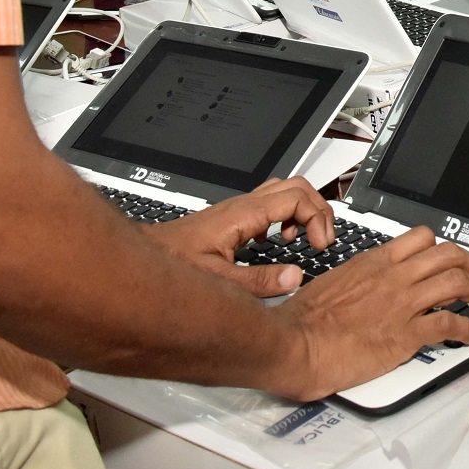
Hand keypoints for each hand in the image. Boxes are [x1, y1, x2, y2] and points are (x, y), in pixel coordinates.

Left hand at [150, 177, 334, 297]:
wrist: (147, 254)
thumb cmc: (173, 261)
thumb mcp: (218, 279)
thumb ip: (258, 282)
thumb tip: (295, 278)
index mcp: (245, 214)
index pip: (297, 198)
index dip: (317, 219)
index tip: (318, 246)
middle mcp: (245, 206)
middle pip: (297, 186)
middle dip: (318, 210)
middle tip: (321, 240)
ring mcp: (240, 209)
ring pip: (285, 192)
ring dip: (304, 212)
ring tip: (305, 240)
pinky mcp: (235, 218)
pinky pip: (271, 205)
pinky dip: (287, 218)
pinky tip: (279, 242)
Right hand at [265, 227, 468, 399]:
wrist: (296, 343)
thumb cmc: (305, 318)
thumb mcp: (336, 281)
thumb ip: (363, 277)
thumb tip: (374, 283)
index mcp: (377, 262)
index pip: (424, 239)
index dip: (447, 248)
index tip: (457, 259)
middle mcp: (395, 277)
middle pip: (451, 256)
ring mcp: (403, 304)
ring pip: (458, 284)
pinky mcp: (405, 334)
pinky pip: (448, 324)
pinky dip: (467, 328)